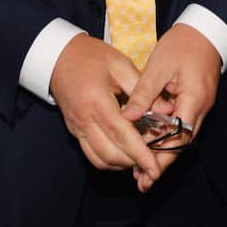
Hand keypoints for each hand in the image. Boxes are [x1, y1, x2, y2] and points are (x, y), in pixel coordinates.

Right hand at [49, 34, 162, 181]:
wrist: (60, 58)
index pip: (122, 135)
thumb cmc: (93, 57)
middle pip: (111, 153)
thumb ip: (143, 91)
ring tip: (143, 159)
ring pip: (101, 159)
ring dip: (123, 164)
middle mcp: (84, 120)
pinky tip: (126, 153)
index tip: (156, 168)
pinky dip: (110, 160)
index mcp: (97, 102)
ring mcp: (77, 129)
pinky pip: (92, 155)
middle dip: (134, 162)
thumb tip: (166, 111)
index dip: (141, 154)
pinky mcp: (75, 132)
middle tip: (154, 163)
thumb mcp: (121, 66)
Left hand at [122, 24, 221, 190]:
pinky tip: (152, 146)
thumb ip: (144, 93)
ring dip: (164, 155)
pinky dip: (168, 140)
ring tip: (143, 172)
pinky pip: (183, 127)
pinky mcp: (196, 102)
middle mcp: (201, 107)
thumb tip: (128, 118)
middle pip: (182, 143)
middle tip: (143, 182)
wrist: (205, 31)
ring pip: (183, 138)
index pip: (178, 136)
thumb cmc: (182, 45)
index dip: (162, 156)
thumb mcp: (159, 66)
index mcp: (193, 98)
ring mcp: (201, 106)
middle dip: (162, 163)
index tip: (147, 171)